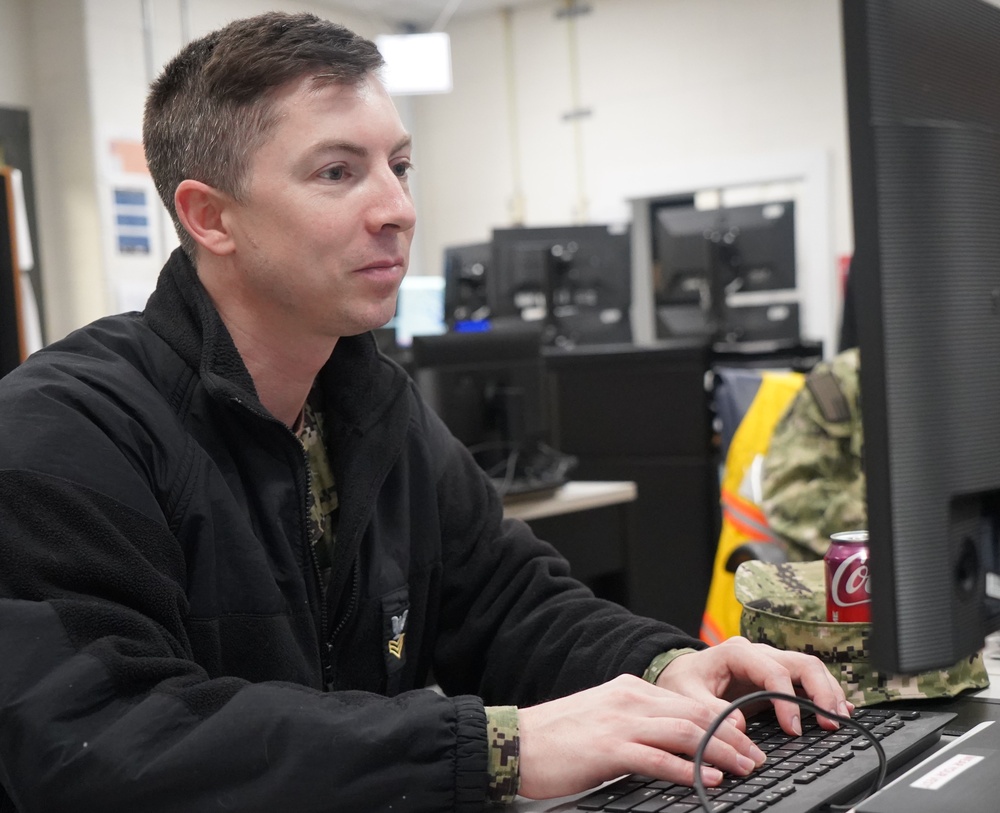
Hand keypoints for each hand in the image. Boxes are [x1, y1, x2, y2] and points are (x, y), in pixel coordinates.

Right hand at [516, 674, 766, 799]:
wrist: (513, 741)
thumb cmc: (554, 737)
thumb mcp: (600, 719)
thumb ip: (633, 724)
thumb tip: (667, 746)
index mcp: (628, 689)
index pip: (687, 703)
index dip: (721, 722)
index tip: (743, 741)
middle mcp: (628, 699)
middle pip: (694, 716)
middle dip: (731, 738)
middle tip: (756, 759)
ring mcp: (620, 722)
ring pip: (685, 734)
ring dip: (720, 753)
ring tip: (744, 769)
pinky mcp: (609, 748)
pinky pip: (658, 758)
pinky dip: (688, 770)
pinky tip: (708, 780)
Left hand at [655, 636, 851, 736]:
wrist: (679, 673)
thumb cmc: (683, 681)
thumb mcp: (686, 695)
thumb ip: (709, 709)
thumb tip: (738, 726)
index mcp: (737, 652)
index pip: (774, 672)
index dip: (787, 701)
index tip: (791, 730)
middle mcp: (758, 653)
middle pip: (802, 663)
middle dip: (821, 691)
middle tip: (831, 721)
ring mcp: (770, 663)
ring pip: (810, 668)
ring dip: (828, 692)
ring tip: (839, 719)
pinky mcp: (776, 677)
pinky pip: (806, 680)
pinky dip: (824, 693)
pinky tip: (838, 710)